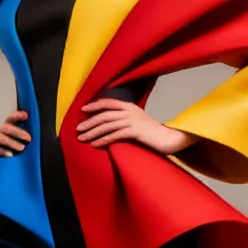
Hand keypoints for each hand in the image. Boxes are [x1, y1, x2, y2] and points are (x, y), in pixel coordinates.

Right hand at [0, 110, 30, 165]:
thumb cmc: (8, 159)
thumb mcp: (18, 149)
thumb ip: (24, 142)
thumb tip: (37, 137)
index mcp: (6, 132)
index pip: (10, 119)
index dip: (17, 115)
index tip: (26, 115)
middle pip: (5, 127)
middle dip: (17, 131)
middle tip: (29, 138)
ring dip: (11, 141)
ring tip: (22, 148)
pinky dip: (2, 151)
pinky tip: (10, 155)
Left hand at [76, 98, 196, 154]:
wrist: (169, 138)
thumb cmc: (152, 133)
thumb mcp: (138, 121)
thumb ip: (126, 119)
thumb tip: (111, 124)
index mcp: (130, 107)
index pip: (108, 102)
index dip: (95, 105)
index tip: (82, 110)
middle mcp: (130, 111)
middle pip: (104, 115)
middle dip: (89, 122)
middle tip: (78, 130)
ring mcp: (133, 121)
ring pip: (107, 125)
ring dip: (92, 132)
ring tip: (82, 138)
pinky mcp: (135, 131)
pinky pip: (115, 135)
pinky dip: (103, 140)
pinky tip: (95, 144)